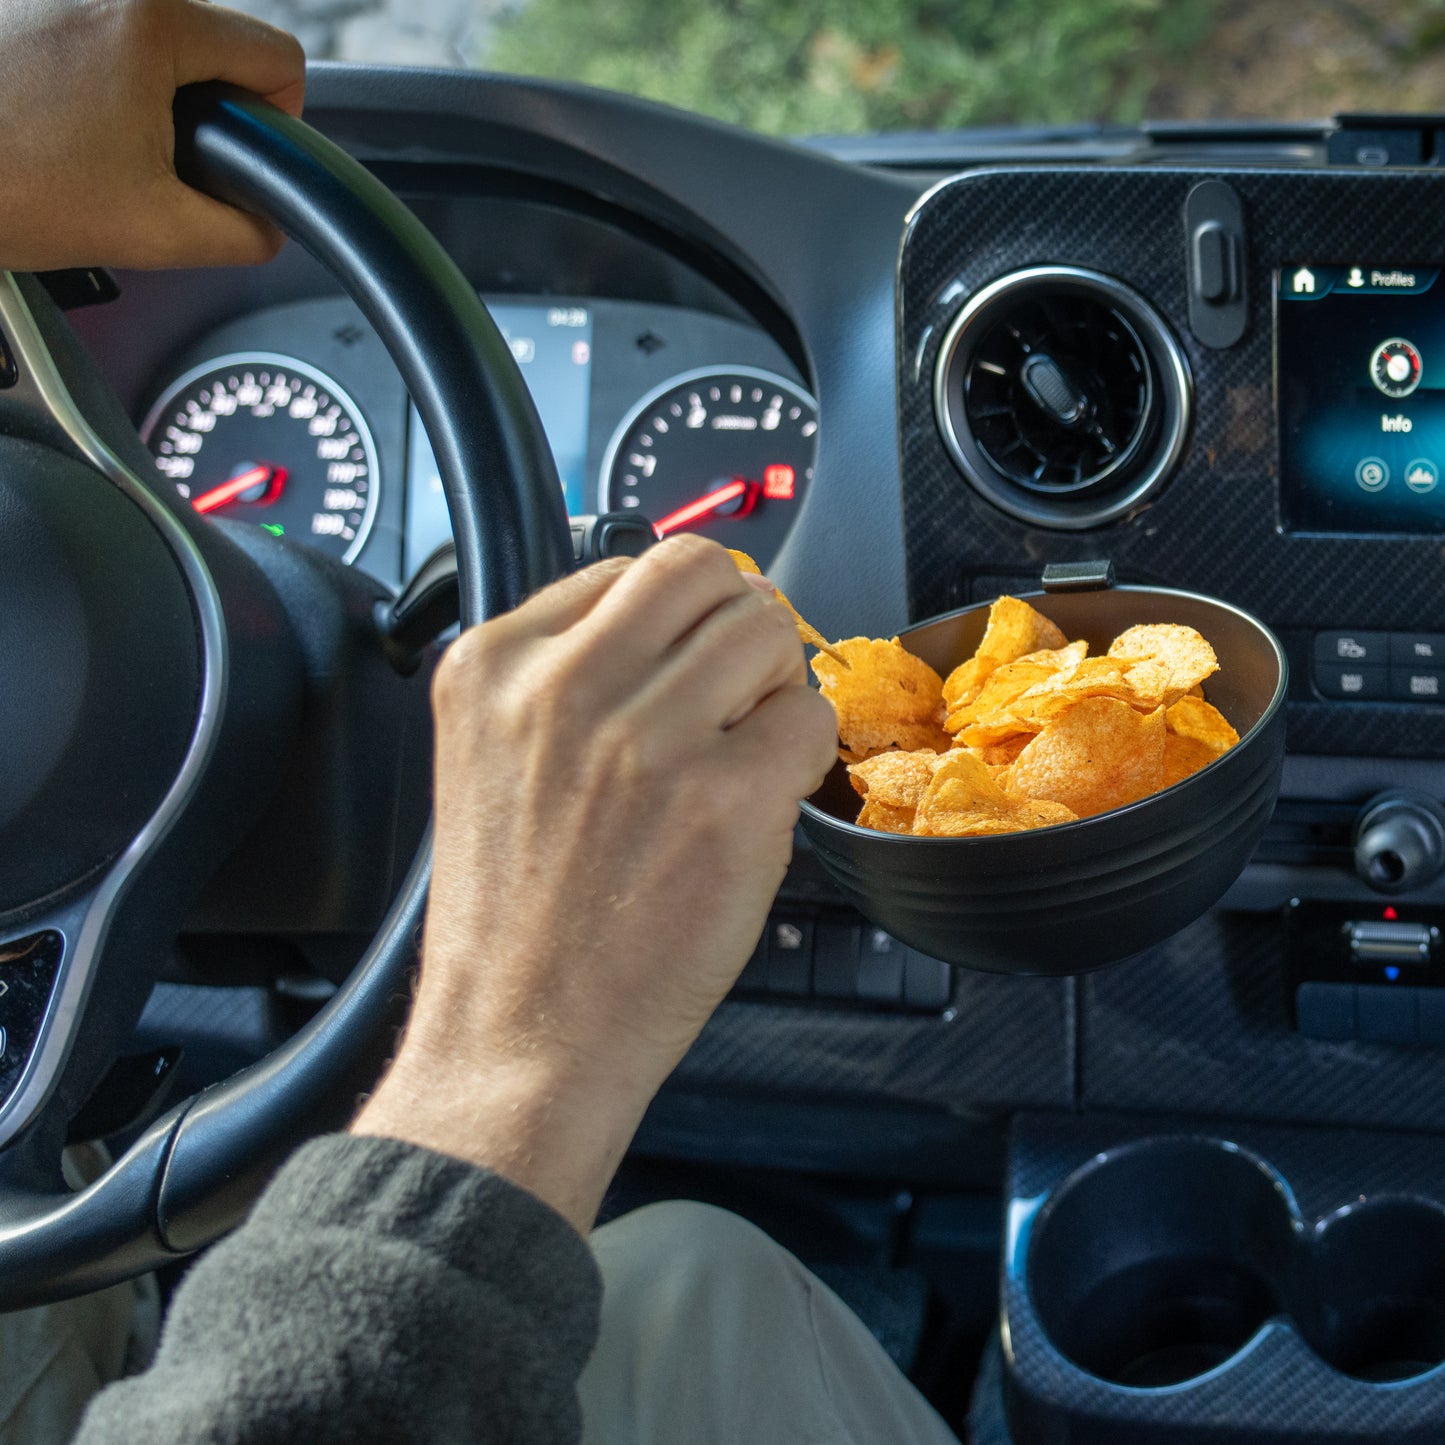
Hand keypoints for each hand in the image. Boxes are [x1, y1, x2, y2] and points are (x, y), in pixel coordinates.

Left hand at [1, 0, 303, 270]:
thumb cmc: (3, 184)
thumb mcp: (153, 232)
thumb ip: (241, 234)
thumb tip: (265, 227)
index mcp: (152, 23)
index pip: (277, 60)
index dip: (278, 125)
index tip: (241, 161)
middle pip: (216, 50)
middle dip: (206, 118)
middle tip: (159, 170)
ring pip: (156, 50)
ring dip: (149, 106)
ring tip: (98, 154)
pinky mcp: (25, 10)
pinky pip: (98, 44)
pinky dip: (96, 93)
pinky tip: (59, 133)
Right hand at [353, 536, 836, 1231]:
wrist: (520, 1035)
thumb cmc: (515, 912)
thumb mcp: (494, 753)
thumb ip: (566, 668)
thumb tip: (686, 615)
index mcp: (496, 664)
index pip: (628, 567)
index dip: (674, 620)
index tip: (680, 669)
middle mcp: (565, 685)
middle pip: (706, 574)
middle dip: (733, 625)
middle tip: (729, 693)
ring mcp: (647, 739)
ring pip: (766, 630)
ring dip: (771, 684)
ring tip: (738, 751)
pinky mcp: (724, 798)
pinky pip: (809, 718)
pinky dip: (801, 753)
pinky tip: (755, 800)